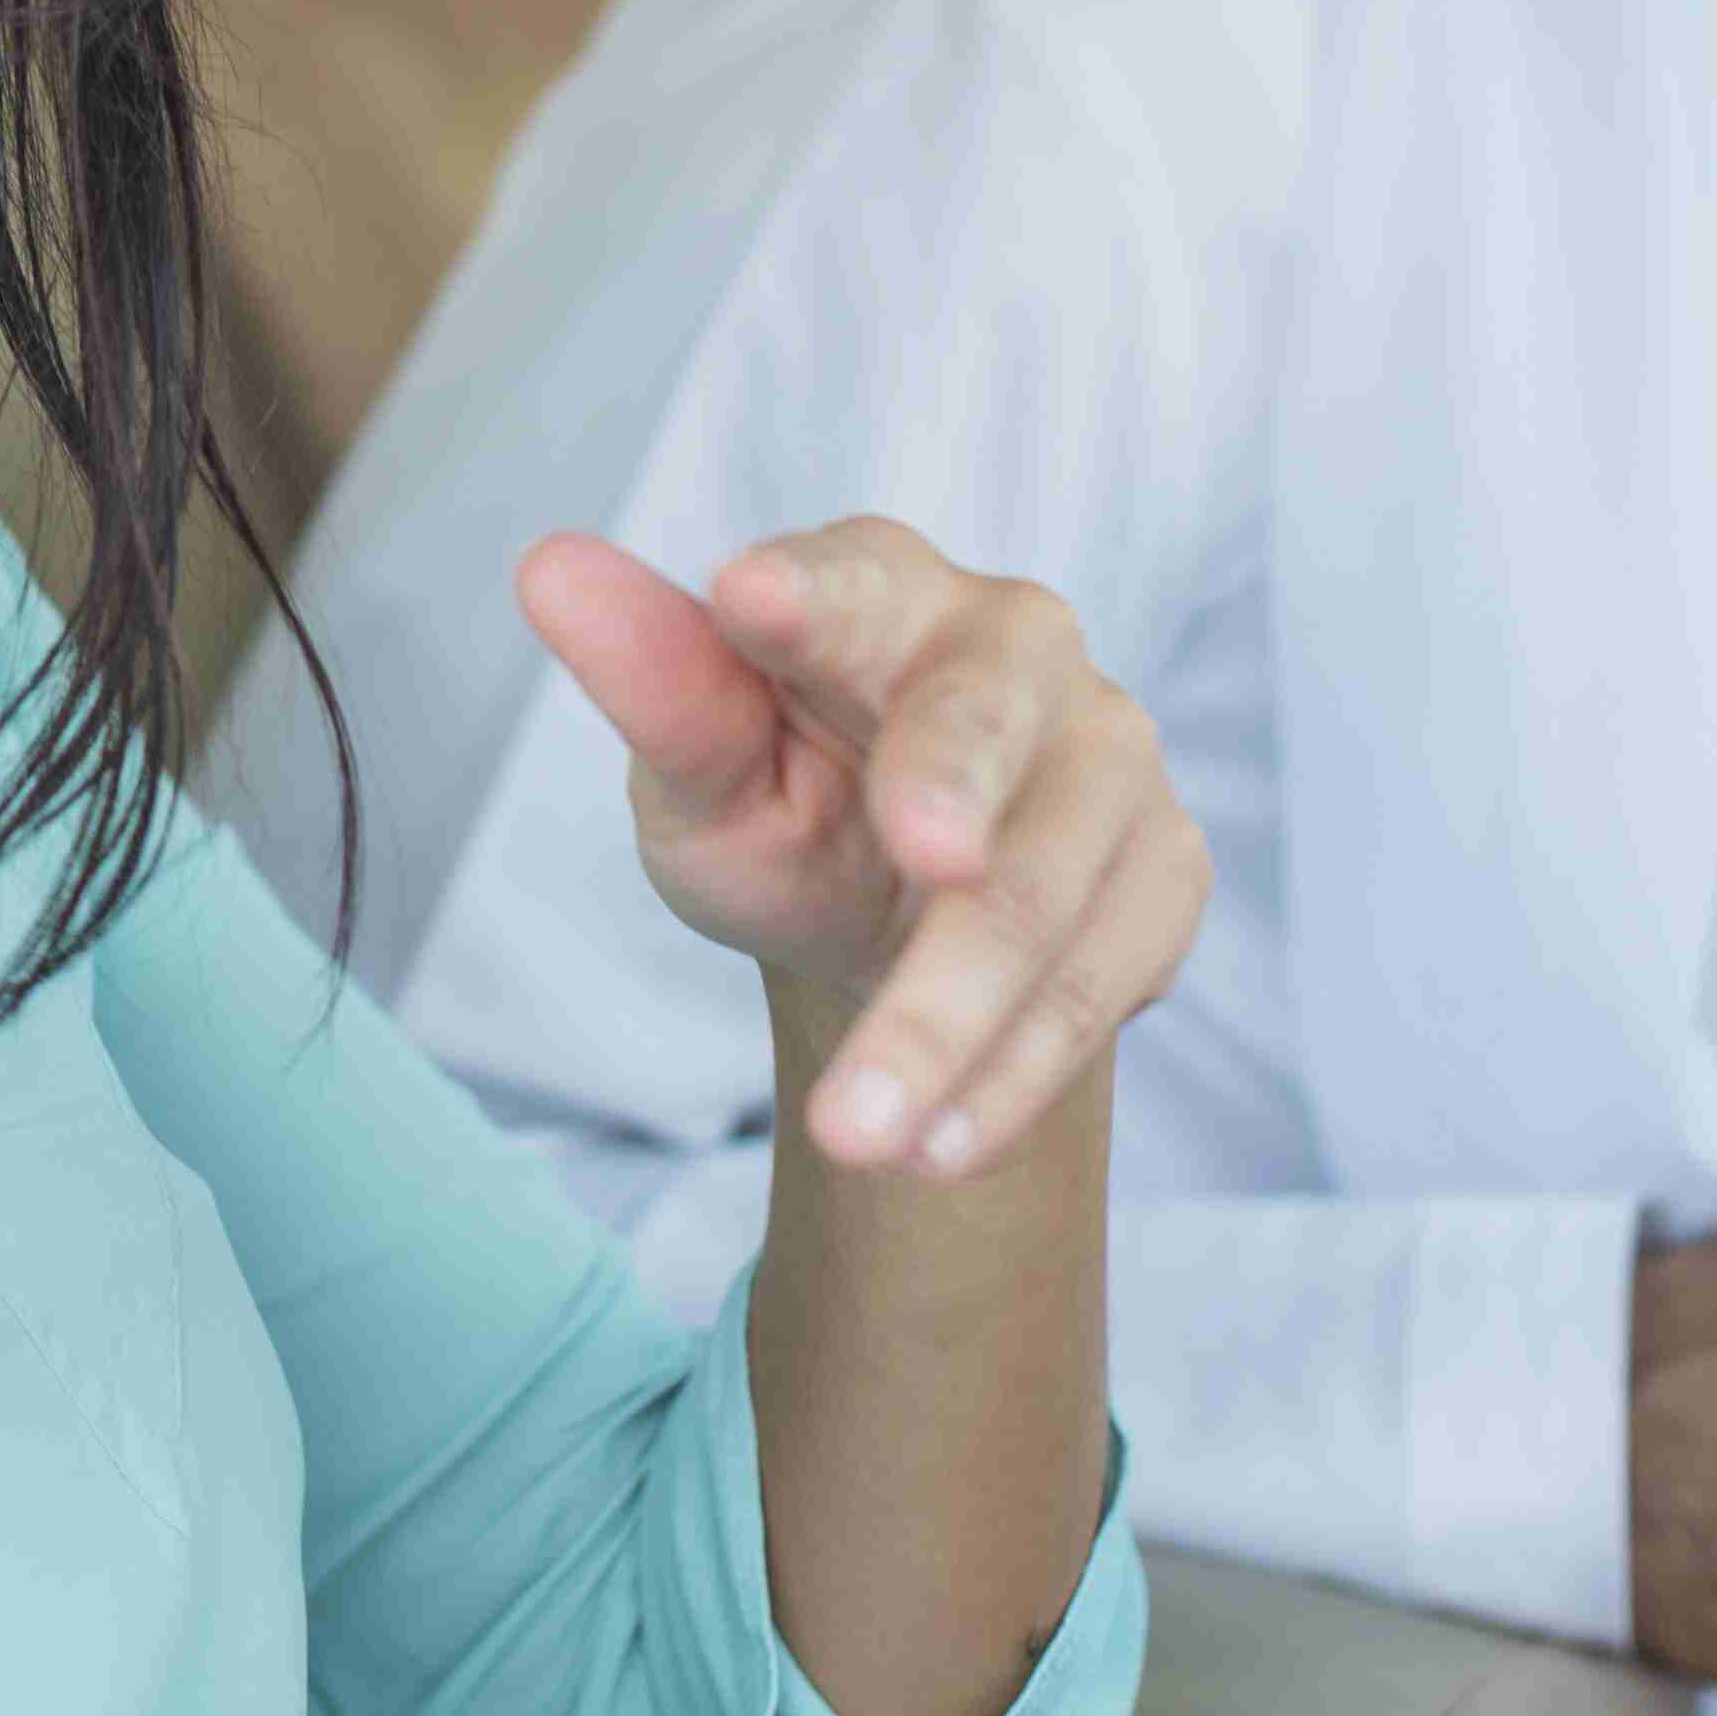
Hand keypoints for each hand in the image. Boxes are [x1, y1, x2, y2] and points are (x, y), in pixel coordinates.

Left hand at [516, 520, 1206, 1178]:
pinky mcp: (1164, 866)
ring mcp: (1110, 752)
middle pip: (985, 728)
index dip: (810, 591)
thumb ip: (655, 688)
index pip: (846, 581)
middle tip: (924, 860)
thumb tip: (551, 570)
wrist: (890, 920)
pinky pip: (1103, 982)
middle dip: (953, 799)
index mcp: (878, 588)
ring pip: (1046, 890)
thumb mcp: (697, 771)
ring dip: (955, 1022)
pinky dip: (1012, 1078)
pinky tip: (933, 1145)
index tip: (748, 596)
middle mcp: (1016, 642)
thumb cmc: (780, 805)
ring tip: (857, 1136)